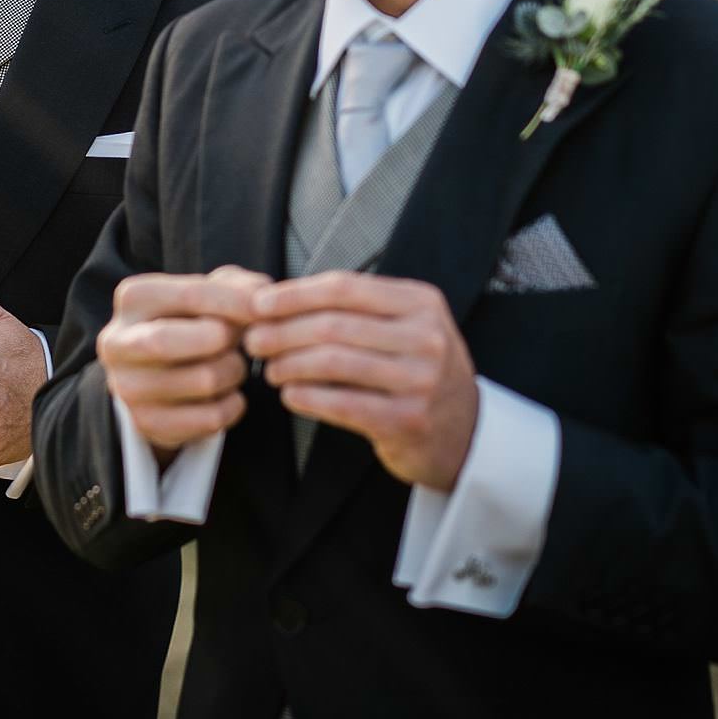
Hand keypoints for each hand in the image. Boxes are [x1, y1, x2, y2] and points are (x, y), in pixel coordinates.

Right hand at [94, 264, 274, 459]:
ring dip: (234, 372)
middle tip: (244, 340)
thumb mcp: (210, 292)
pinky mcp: (146, 424)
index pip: (189, 295)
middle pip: (174, 341)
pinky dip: (233, 406)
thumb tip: (261, 295)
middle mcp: (117, 343)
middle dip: (222, 339)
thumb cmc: (192, 320)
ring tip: (233, 365)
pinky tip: (228, 394)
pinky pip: (210, 418)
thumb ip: (239, 285)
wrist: (162, 371)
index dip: (234, 302)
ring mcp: (127, 388)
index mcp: (132, 298)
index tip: (265, 309)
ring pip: (203, 381)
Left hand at [245, 273, 478, 490]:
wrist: (465, 430)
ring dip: (289, 364)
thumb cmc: (415, 370)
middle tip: (252, 340)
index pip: (344, 288)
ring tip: (268, 369)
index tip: (258, 304)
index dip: (294, 294)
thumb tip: (277, 300)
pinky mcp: (409, 420)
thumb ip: (354, 309)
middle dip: (283, 331)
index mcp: (421, 302)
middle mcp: (426, 337)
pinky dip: (307, 397)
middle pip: (334, 325)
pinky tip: (289, 394)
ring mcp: (421, 380)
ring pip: (334, 362)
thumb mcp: (402, 327)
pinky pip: (343, 404)